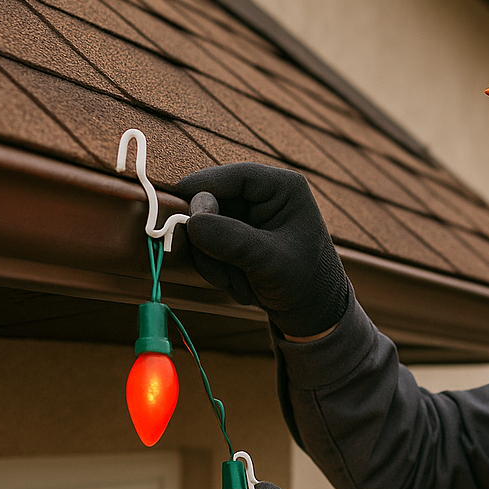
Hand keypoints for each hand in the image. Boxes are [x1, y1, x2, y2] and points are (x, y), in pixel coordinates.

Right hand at [176, 163, 349, 338]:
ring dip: (215, 261)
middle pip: (212, 201)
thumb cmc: (306, 283)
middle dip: (211, 241)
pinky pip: (207, 246)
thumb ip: (232, 240)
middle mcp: (264, 196)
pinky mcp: (237, 236)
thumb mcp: (270, 262)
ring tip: (243, 282)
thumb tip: (192, 221)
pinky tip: (243, 283)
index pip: (234, 176)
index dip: (202, 188)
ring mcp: (248, 217)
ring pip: (204, 227)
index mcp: (284, 188)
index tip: (176, 205)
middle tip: (224, 272)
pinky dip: (218, 269)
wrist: (313, 312)